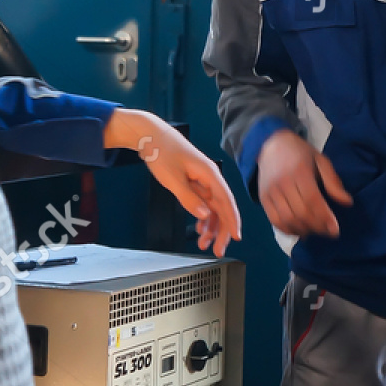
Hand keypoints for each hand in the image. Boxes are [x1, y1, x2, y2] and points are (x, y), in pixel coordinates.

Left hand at [105, 110, 242, 255]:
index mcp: (209, 174)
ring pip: (212, 208)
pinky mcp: (194, 182)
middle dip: (222, 230)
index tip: (236, 237)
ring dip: (210, 227)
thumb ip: (189, 198)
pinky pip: (203, 203)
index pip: (226, 201)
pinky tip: (200, 229)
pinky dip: (202, 217)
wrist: (149, 135)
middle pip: (221, 208)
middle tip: (218, 250)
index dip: (232, 220)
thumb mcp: (173, 178)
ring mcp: (202, 180)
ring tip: (204, 244)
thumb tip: (204, 215)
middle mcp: (209, 178)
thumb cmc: (161, 151)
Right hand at [256, 128, 350, 238]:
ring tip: (316, 231)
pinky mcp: (263, 199)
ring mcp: (270, 192)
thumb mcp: (321, 161)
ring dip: (303, 230)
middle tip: (328, 232)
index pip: (312, 200)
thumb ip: (333, 182)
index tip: (335, 230)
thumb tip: (347, 203)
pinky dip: (288, 230)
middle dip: (317, 227)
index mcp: (299, 171)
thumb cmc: (301, 154)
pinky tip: (300, 231)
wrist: (272, 144)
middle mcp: (282, 182)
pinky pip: (275, 221)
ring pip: (287, 219)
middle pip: (300, 212)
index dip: (324, 217)